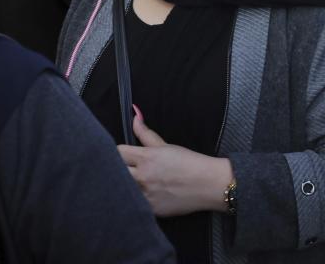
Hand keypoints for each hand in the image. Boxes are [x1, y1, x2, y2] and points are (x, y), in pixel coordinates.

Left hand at [117, 106, 233, 217]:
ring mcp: (145, 195)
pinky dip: (137, 200)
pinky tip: (145, 196)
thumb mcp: (166, 146)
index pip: (117, 152)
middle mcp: (142, 177)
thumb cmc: (188, 162)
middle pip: (116, 171)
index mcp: (145, 157)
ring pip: (123, 189)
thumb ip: (145, 133)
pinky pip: (135, 205)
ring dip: (126, 185)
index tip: (124, 155)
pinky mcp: (150, 210)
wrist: (208, 184)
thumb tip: (134, 115)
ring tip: (136, 183)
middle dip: (120, 168)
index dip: (120, 152)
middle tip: (128, 170)